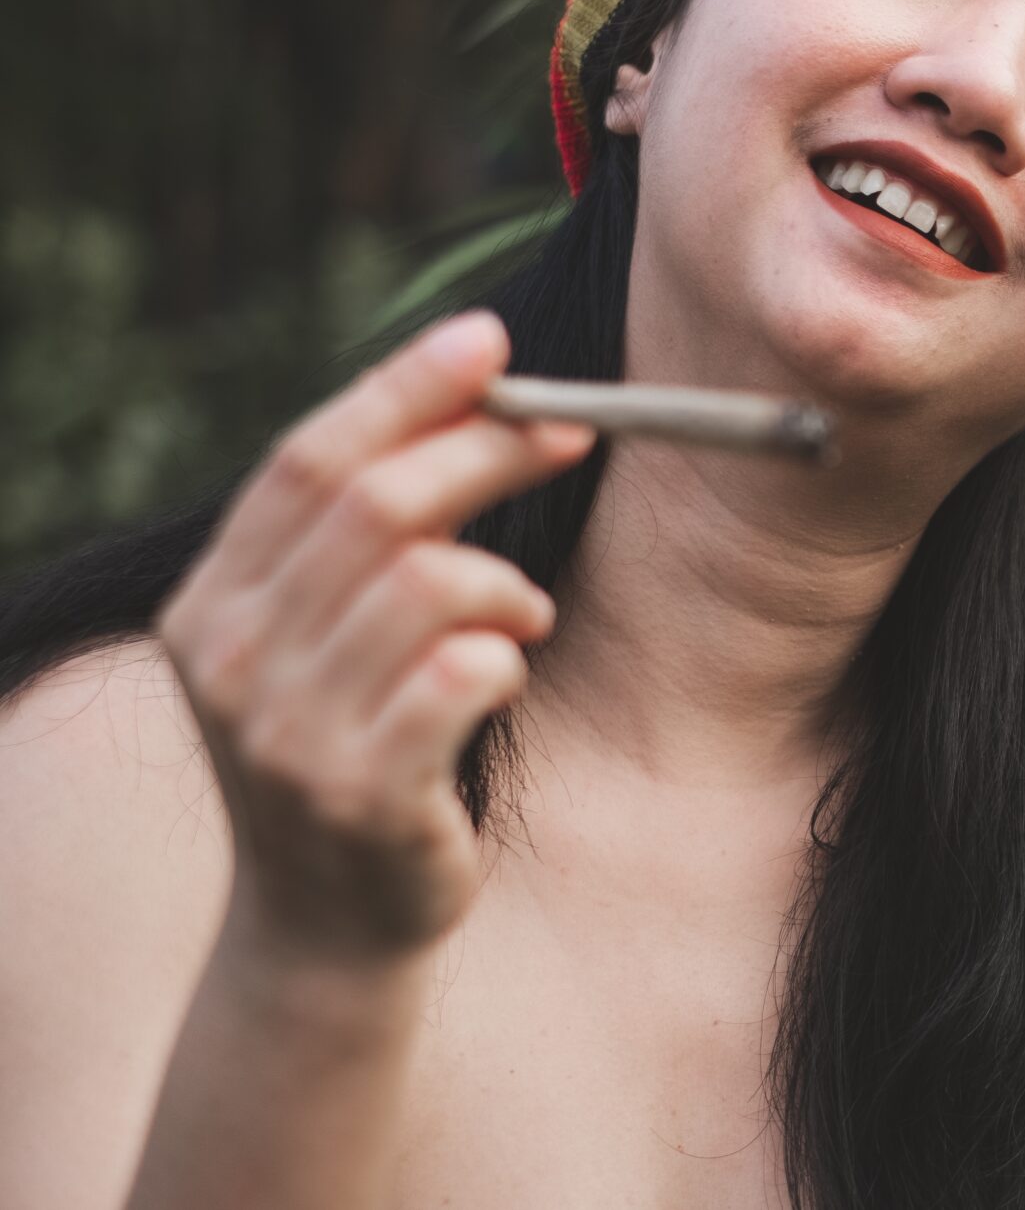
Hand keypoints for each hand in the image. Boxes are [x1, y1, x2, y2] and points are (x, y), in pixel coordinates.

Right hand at [154, 309, 595, 964]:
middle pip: (376, 504)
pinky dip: (504, 655)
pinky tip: (505, 672)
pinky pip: (462, 674)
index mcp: (213, 603)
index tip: (492, 339)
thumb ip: (361, 535)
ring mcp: (289, 734)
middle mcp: (234, 662)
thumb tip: (477, 387)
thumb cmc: (356, 746)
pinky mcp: (362, 794)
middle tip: (572, 433)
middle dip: (490, 450)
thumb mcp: (323, 636)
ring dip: (506, 581)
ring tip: (522, 614)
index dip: (404, 389)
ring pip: (431, 581)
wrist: (329, 922)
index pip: (307, 459)